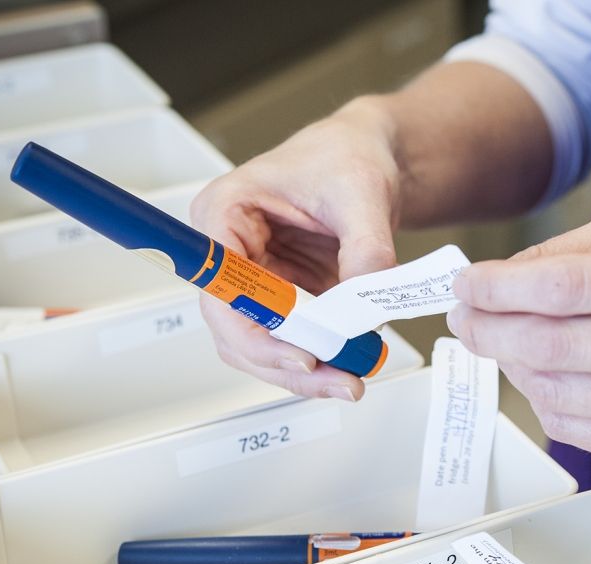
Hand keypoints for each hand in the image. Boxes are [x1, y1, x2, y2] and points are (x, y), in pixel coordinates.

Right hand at [190, 99, 400, 399]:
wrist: (367, 157)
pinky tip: (349, 368)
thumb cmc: (346, 155)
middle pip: (236, 329)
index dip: (254, 330)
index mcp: (225, 212)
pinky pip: (290, 341)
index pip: (221, 287)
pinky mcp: (283, 299)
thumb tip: (370, 307)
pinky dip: (319, 360)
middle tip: (340, 380)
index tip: (300, 354)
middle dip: (287, 363)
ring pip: (260, 345)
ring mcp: (254, 280)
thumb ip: (367, 249)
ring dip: (304, 371)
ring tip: (350, 382)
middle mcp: (229, 251)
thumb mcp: (362, 193)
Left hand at [447, 211, 590, 464]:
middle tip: (465, 317)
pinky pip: (580, 429)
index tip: (466, 284)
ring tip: (502, 340)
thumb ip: (574, 250)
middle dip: (491, 329)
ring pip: (560, 393)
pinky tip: (540, 374)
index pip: (569, 288)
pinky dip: (544, 400)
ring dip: (513, 365)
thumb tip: (496, 282)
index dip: (501, 289)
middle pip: (557, 346)